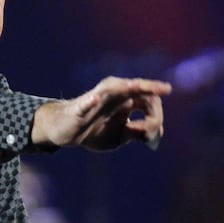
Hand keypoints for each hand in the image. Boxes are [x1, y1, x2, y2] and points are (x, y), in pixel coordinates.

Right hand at [31, 76, 170, 150]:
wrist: (66, 133)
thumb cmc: (94, 130)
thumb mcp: (120, 136)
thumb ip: (137, 133)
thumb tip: (157, 133)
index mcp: (125, 99)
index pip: (149, 98)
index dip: (156, 115)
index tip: (150, 134)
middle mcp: (113, 93)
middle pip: (137, 86)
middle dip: (151, 96)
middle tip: (154, 122)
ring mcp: (96, 98)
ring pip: (112, 88)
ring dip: (124, 87)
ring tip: (134, 85)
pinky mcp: (79, 108)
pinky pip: (85, 103)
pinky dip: (90, 102)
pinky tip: (94, 101)